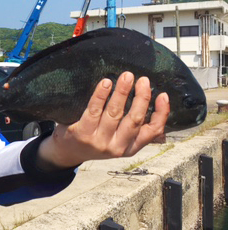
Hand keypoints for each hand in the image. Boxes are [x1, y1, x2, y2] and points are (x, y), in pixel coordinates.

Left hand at [38, 71, 169, 168]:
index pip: (152, 131)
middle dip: (141, 97)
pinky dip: (101, 95)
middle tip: (143, 80)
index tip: (163, 95)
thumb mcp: (117, 140)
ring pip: (115, 113)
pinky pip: (94, 110)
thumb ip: (132, 128)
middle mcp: (116, 147)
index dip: (161, 113)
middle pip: (134, 119)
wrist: (67, 152)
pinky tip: (106, 83)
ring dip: (122, 92)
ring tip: (127, 77)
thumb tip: (151, 102)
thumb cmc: (94, 139)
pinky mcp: (82, 134)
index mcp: (129, 147)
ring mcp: (98, 141)